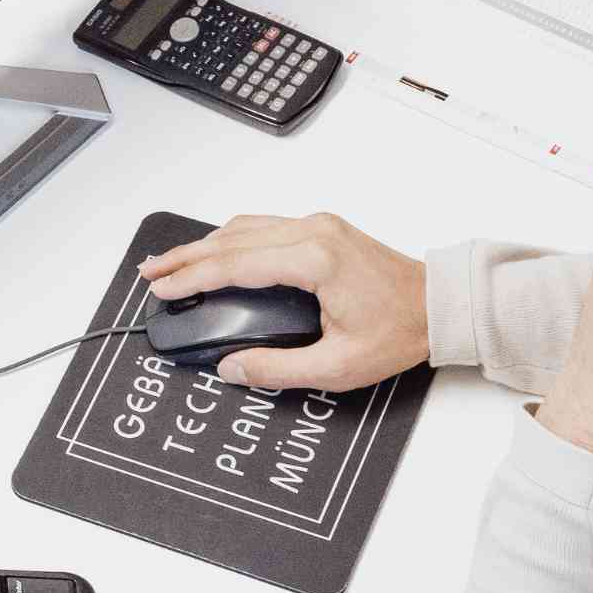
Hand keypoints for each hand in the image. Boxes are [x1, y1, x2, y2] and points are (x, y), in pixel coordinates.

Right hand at [141, 212, 425, 391]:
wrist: (440, 305)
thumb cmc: (401, 331)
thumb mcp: (340, 366)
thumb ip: (280, 367)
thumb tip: (233, 367)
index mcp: (315, 258)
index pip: (236, 264)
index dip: (193, 277)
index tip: (165, 289)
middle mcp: (312, 231)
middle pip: (230, 238)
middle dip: (186, 257)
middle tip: (152, 272)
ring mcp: (316, 224)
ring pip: (243, 227)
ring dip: (204, 245)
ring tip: (173, 264)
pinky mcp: (320, 227)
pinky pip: (262, 225)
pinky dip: (230, 239)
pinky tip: (215, 251)